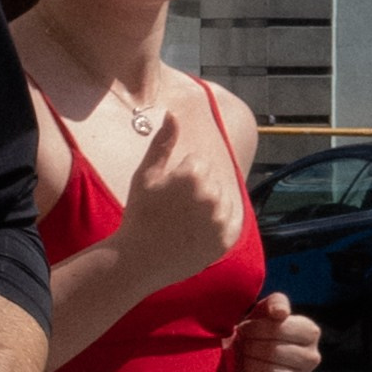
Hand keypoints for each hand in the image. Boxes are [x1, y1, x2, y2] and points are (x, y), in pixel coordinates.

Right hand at [113, 108, 240, 291]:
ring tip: (185, 222)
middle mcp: (211, 193)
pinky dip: (221, 223)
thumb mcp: (145, 174)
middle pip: (211, 181)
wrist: (140, 258)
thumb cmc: (139, 215)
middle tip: (174, 211)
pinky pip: (232, 220)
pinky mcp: (227, 239)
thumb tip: (173, 113)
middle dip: (196, 191)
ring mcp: (221, 217)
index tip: (167, 196)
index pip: (198, 164)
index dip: (180, 178)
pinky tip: (199, 230)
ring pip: (223, 199)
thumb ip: (163, 142)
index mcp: (192, 173)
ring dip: (209, 207)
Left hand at [231, 292, 319, 371]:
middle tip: (242, 345)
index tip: (245, 329)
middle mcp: (311, 357)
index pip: (284, 329)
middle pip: (276, 351)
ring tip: (245, 360)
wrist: (238, 357)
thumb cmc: (254, 331)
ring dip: (250, 365)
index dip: (259, 329)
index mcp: (309, 332)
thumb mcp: (263, 310)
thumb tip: (281, 313)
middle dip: (251, 347)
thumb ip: (275, 303)